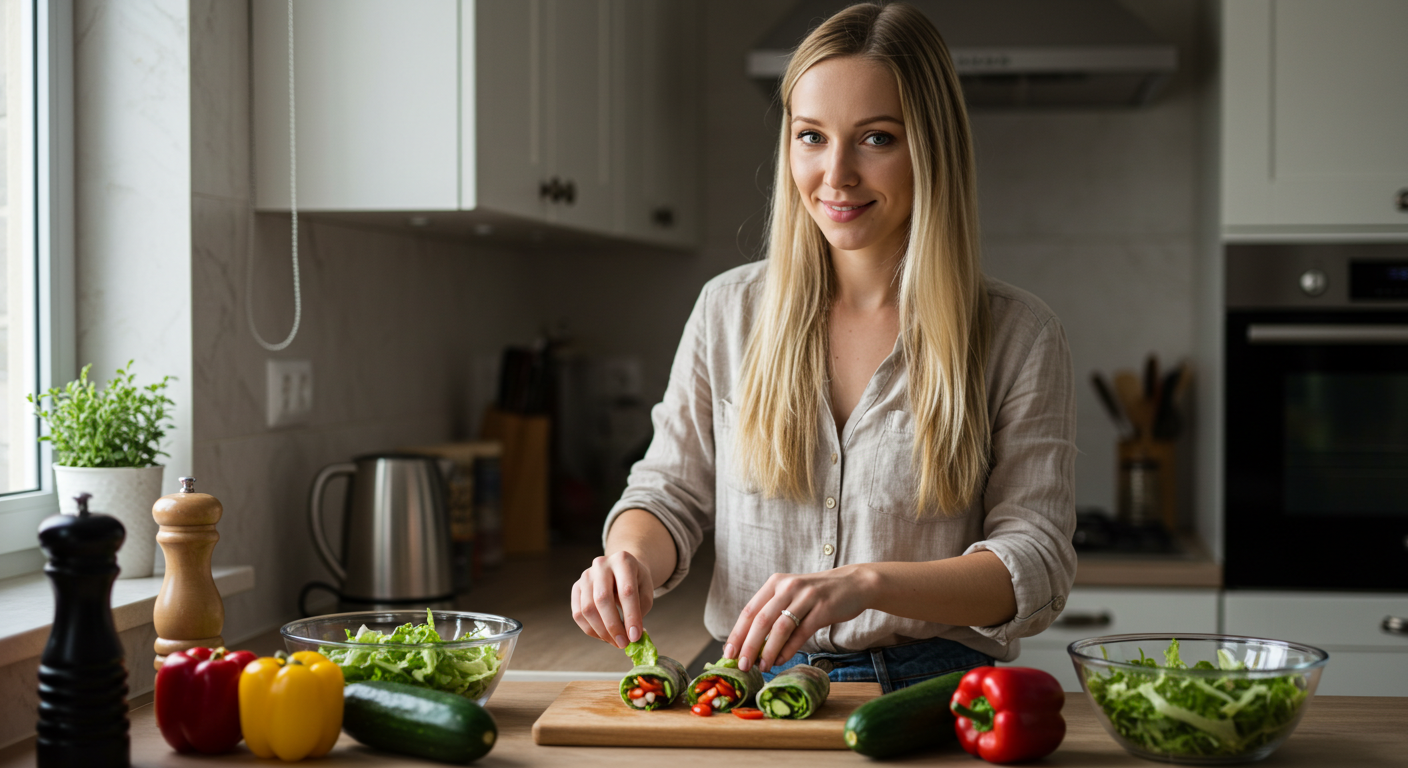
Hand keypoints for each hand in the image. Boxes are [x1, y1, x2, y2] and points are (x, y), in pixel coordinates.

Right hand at [570, 550, 654, 648]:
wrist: (621, 568)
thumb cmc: (636, 581)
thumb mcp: (646, 590)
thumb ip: (641, 610)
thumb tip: (631, 636)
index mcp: (623, 560)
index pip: (626, 591)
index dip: (631, 616)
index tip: (635, 636)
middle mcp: (601, 564)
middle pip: (602, 600)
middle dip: (613, 626)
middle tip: (624, 643)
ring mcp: (586, 575)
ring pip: (587, 609)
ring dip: (601, 631)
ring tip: (616, 642)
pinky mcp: (576, 587)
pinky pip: (578, 614)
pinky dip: (590, 630)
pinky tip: (604, 636)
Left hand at [723, 565, 873, 672]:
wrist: (854, 584)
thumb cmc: (818, 595)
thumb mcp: (792, 596)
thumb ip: (773, 613)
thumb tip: (751, 646)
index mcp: (775, 583)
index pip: (749, 610)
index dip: (737, 633)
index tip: (728, 654)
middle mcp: (788, 587)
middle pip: (761, 620)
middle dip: (748, 645)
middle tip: (742, 665)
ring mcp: (806, 596)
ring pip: (780, 627)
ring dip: (768, 650)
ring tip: (762, 667)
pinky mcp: (823, 608)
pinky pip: (801, 632)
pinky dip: (789, 649)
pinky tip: (781, 660)